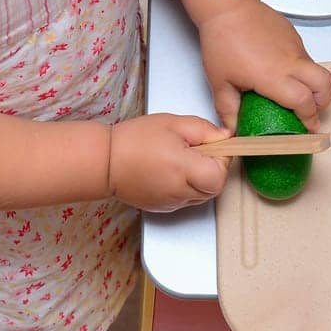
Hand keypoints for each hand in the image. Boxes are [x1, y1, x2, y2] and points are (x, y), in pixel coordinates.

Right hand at [108, 114, 231, 212]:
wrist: (105, 161)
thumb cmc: (134, 140)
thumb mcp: (173, 123)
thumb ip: (205, 130)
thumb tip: (225, 137)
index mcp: (184, 168)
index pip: (220, 174)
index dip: (222, 159)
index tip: (211, 146)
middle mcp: (180, 191)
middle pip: (214, 187)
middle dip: (213, 169)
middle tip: (196, 152)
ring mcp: (172, 203)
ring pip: (201, 195)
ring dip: (200, 179)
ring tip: (180, 160)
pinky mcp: (164, 207)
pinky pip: (186, 199)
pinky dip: (186, 187)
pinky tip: (171, 171)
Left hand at [197, 1, 330, 130]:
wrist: (228, 7)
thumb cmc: (222, 42)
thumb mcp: (220, 82)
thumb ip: (228, 109)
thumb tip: (233, 129)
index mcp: (273, 77)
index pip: (304, 102)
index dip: (309, 118)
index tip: (307, 128)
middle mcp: (290, 62)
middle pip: (325, 85)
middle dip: (324, 102)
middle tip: (310, 111)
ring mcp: (295, 47)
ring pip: (316, 70)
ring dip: (311, 85)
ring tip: (291, 91)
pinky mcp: (293, 36)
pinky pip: (304, 56)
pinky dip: (300, 68)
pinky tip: (279, 68)